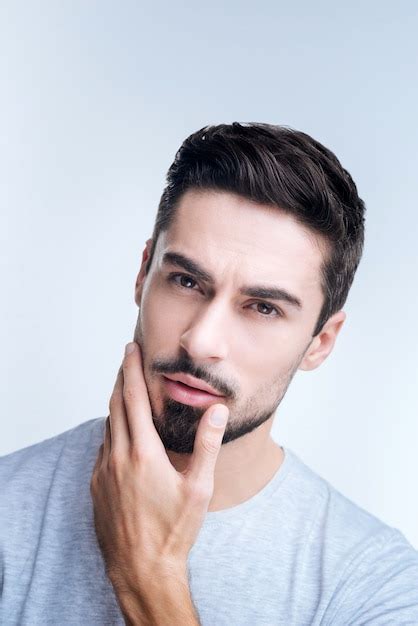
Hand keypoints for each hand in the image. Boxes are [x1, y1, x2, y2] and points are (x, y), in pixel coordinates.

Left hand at [90, 341, 228, 595]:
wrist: (141, 568)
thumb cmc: (174, 530)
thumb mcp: (199, 488)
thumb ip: (207, 445)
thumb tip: (216, 410)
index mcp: (143, 453)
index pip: (132, 399)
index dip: (130, 370)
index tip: (130, 349)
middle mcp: (118, 457)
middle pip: (114, 406)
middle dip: (120, 379)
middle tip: (126, 360)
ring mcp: (103, 472)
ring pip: (107, 426)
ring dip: (115, 405)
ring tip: (125, 391)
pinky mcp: (96, 486)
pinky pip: (102, 448)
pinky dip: (111, 431)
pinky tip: (121, 434)